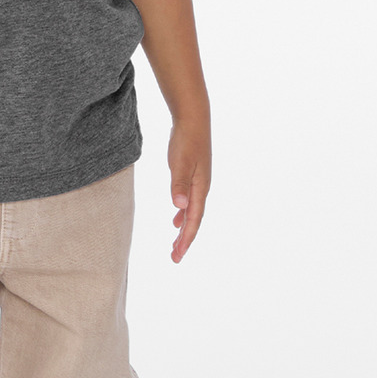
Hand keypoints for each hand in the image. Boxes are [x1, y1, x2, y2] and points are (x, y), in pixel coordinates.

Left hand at [169, 118, 210, 262]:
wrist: (193, 119)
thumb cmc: (186, 140)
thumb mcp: (180, 162)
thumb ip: (178, 184)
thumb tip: (179, 208)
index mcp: (200, 188)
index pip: (193, 221)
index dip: (186, 239)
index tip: (177, 255)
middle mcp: (201, 189)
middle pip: (194, 221)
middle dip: (185, 240)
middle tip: (175, 258)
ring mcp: (198, 183)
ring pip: (191, 213)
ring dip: (184, 229)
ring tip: (175, 245)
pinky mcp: (192, 176)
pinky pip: (189, 202)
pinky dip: (183, 215)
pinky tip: (176, 220)